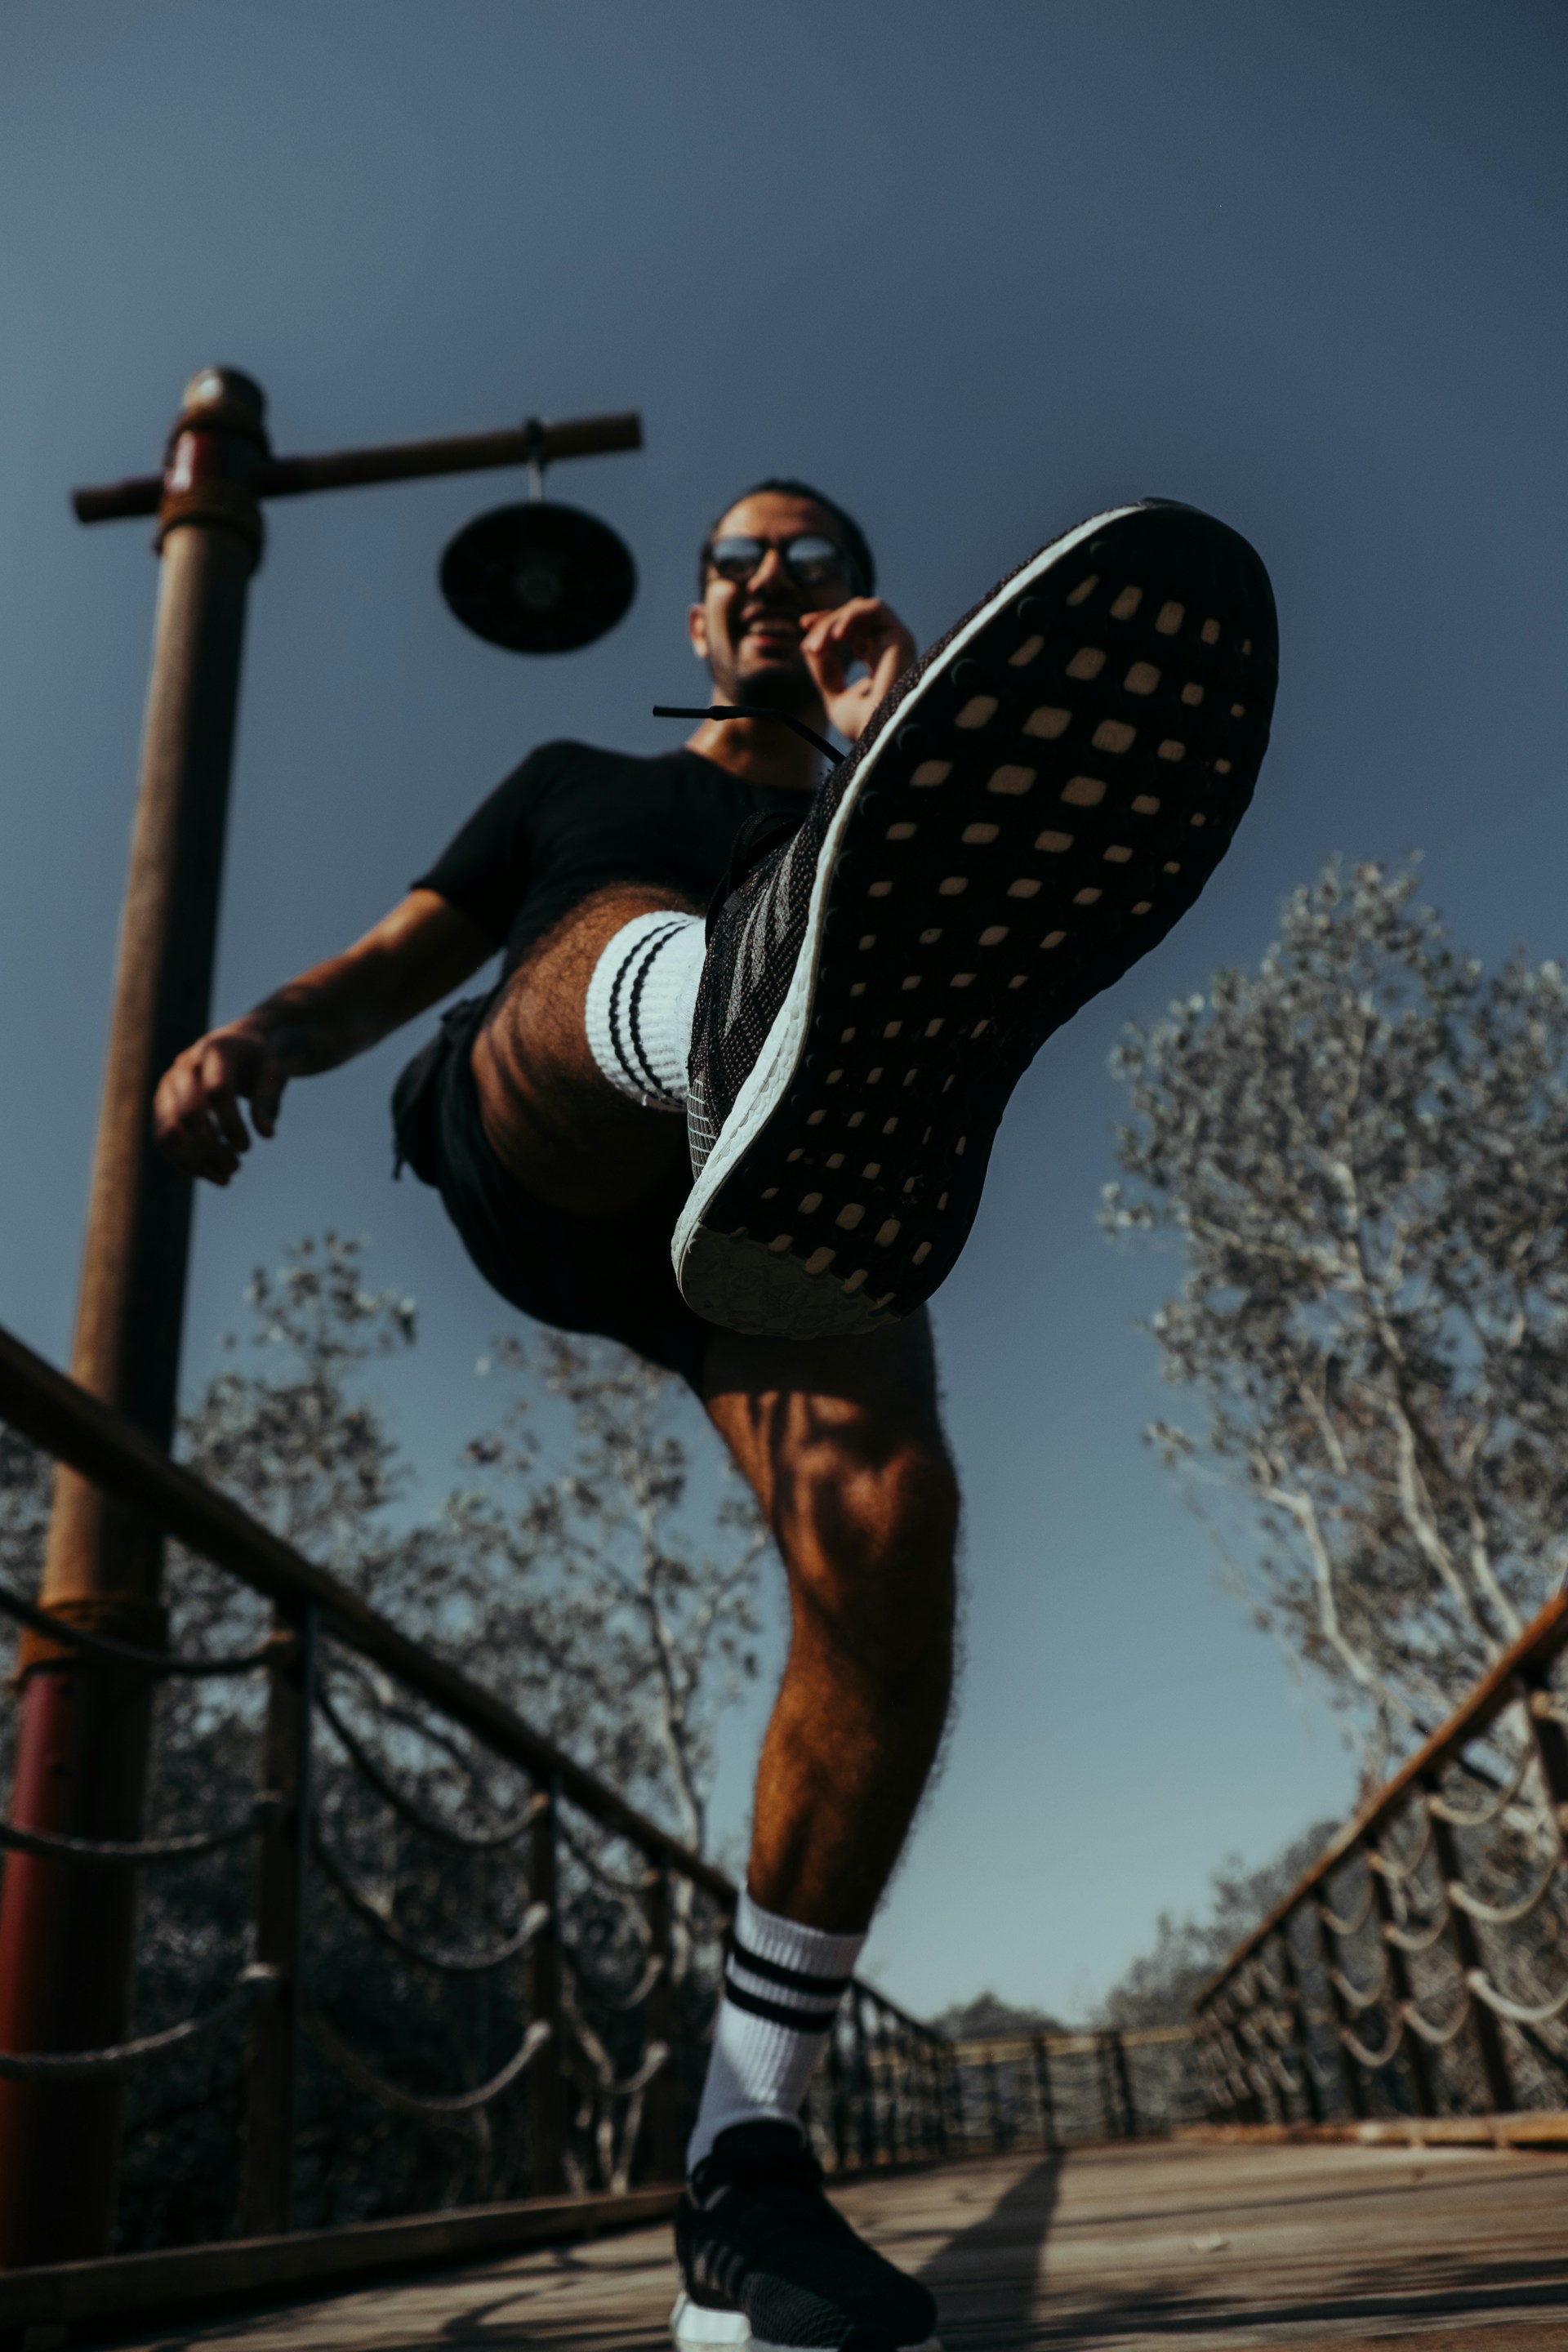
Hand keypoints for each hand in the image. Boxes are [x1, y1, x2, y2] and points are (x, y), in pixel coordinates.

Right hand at [152, 1017, 289, 1184]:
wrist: (235, 1043)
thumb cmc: (259, 1061)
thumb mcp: (274, 1073)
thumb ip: (268, 1100)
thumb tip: (265, 1134)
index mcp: (217, 1050)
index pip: (217, 1091)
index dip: (231, 1124)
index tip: (247, 1148)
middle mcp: (186, 1064)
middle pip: (188, 1114)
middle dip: (212, 1148)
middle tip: (236, 1167)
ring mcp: (169, 1082)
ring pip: (170, 1130)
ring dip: (195, 1160)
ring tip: (226, 1177)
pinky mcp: (162, 1101)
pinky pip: (163, 1136)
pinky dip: (184, 1161)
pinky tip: (210, 1173)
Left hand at [799, 598, 917, 744]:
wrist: (881, 735)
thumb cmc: (863, 727)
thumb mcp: (834, 696)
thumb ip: (823, 670)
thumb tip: (809, 645)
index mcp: (878, 660)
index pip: (852, 629)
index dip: (827, 623)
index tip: (804, 625)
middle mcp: (888, 647)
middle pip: (853, 617)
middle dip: (826, 623)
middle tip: (810, 645)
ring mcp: (895, 640)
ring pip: (860, 610)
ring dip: (834, 622)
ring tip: (820, 645)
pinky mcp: (900, 635)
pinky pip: (874, 608)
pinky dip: (851, 616)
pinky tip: (836, 635)